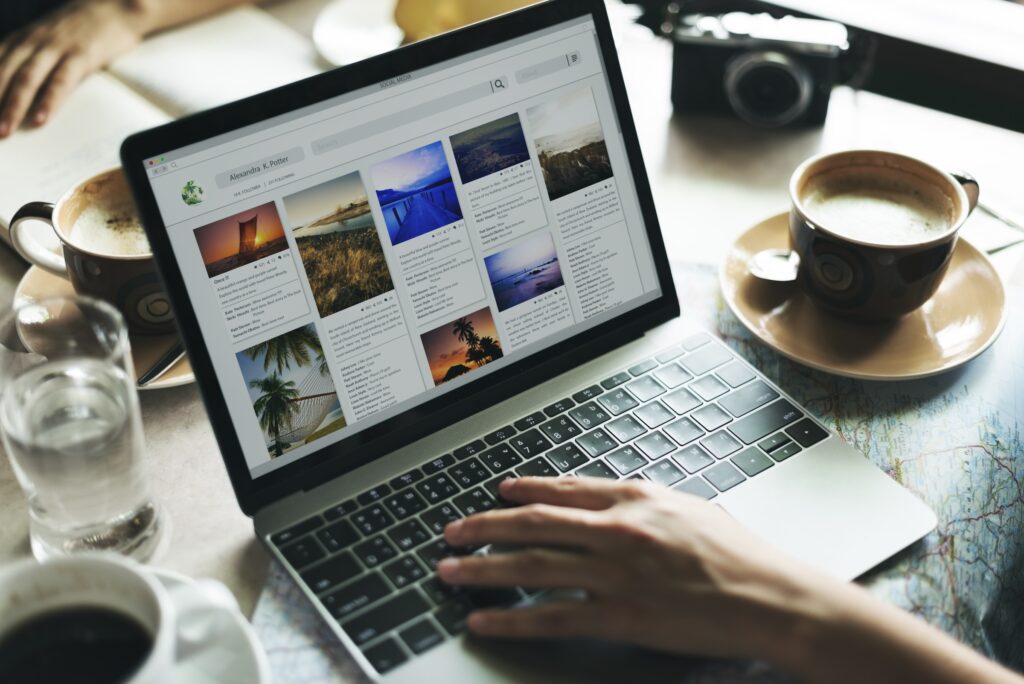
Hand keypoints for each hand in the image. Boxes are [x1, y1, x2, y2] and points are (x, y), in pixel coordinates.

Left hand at [0, 0, 146, 136]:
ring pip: (27, 79)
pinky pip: (61, 82)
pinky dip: (49, 101)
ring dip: (12, 106)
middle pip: (3, 74)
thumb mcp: (44, 39)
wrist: (114, 9)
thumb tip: (13, 89)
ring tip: (5, 131)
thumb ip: (28, 59)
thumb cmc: (79, 29)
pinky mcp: (81, 56)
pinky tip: (40, 120)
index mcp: (21, 40)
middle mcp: (32, 42)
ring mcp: (56, 48)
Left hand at [438, 476, 825, 661]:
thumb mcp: (688, 509)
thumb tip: (612, 501)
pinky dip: (511, 620)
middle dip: (484, 527)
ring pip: (532, 566)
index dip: (525, 491)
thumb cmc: (738, 555)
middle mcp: (616, 529)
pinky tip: (483, 621)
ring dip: (482, 569)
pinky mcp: (618, 614)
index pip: (564, 490)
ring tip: (449, 571)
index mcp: (634, 498)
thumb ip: (643, 503)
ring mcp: (614, 572)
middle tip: (452, 532)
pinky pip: (551, 617)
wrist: (769, 596)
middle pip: (534, 524)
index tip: (499, 492)